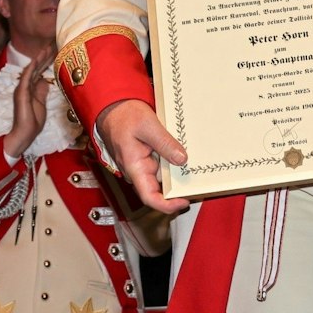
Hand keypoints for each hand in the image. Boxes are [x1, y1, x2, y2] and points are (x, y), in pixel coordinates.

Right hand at [3, 52, 55, 158]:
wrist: (25, 133)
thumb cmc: (32, 121)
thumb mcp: (41, 103)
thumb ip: (41, 91)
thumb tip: (45, 80)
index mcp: (31, 88)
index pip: (40, 71)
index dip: (47, 60)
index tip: (55, 49)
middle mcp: (25, 85)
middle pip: (36, 67)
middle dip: (45, 55)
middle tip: (53, 43)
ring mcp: (22, 88)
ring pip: (31, 69)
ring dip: (39, 58)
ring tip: (47, 47)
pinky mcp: (21, 93)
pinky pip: (26, 77)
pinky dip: (32, 68)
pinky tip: (37, 59)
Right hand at [99, 99, 189, 214]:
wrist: (114, 107)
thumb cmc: (124, 116)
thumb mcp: (148, 125)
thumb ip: (164, 143)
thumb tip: (181, 159)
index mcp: (135, 167)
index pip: (149, 197)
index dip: (167, 205)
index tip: (185, 201)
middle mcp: (139, 171)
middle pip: (160, 189)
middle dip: (178, 188)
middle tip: (197, 181)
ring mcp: (143, 165)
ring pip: (163, 177)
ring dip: (177, 174)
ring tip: (194, 166)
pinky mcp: (148, 159)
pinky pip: (163, 166)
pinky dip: (173, 163)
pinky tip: (184, 156)